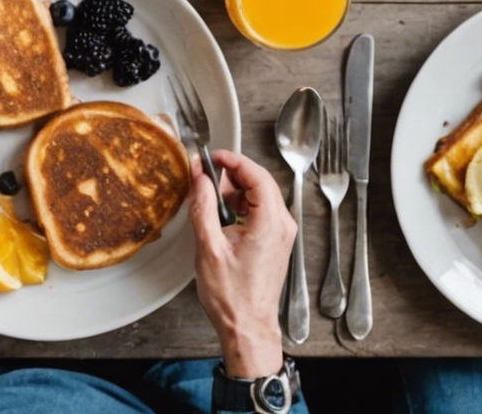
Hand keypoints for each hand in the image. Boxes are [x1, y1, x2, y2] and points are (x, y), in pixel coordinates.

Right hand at [188, 149, 293, 378]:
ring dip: (234, 190)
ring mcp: (280, 233)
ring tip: (208, 198)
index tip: (213, 156)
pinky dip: (240, 205)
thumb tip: (199, 178)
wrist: (247, 325)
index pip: (257, 176)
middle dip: (231, 174)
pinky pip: (259, 210)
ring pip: (259, 195)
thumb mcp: (208, 247)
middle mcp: (281, 226)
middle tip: (205, 175)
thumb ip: (203, 206)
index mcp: (270, 224)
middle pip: (260, 182)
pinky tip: (220, 214)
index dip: (233, 160)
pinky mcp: (274, 240)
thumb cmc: (232, 296)